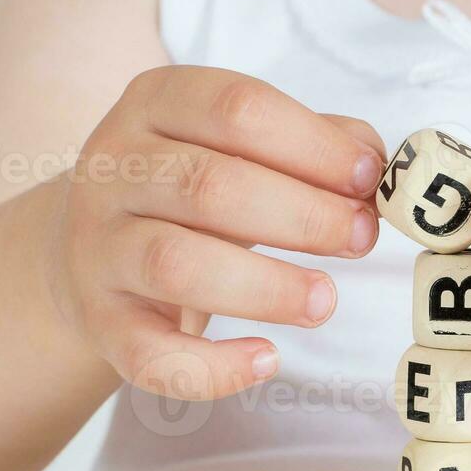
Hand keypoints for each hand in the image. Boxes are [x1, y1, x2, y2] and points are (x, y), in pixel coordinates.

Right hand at [47, 66, 384, 399]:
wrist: (95, 248)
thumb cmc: (192, 193)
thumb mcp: (240, 149)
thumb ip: (309, 146)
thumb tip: (375, 163)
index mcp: (156, 103)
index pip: (236, 109)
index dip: (313, 146)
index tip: (368, 180)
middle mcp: (114, 169)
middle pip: (210, 187)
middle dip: (303, 216)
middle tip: (361, 240)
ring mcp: (98, 247)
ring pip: (176, 265)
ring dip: (266, 287)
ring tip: (326, 300)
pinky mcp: (100, 321)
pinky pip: (150, 353)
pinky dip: (212, 367)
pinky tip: (267, 359)